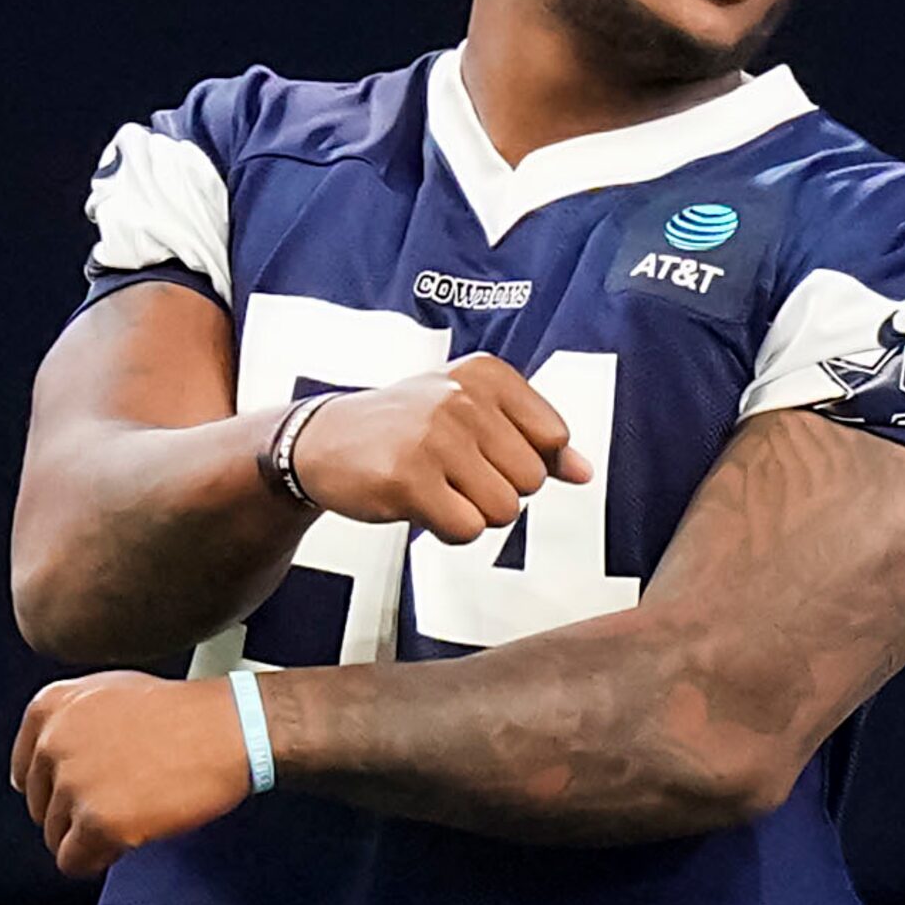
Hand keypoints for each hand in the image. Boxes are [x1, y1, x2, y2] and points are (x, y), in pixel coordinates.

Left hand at [10, 672, 253, 875]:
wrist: (228, 730)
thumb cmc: (180, 712)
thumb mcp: (106, 692)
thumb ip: (67, 723)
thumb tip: (42, 764)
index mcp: (50, 708)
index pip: (26, 771)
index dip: (56, 789)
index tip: (78, 795)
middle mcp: (53, 743)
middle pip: (40, 807)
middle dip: (74, 813)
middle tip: (116, 803)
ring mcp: (75, 784)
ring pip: (55, 837)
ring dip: (88, 837)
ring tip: (129, 816)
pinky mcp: (99, 822)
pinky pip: (74, 862)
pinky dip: (96, 861)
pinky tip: (125, 841)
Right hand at [288, 353, 592, 544]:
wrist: (320, 440)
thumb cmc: (402, 428)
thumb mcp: (469, 415)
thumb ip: (531, 440)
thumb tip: (584, 472)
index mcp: (484, 374)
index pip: (553, 437)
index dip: (520, 458)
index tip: (478, 448)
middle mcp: (461, 397)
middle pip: (532, 480)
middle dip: (496, 489)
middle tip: (450, 472)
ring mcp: (434, 437)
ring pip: (505, 510)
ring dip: (471, 512)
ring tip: (434, 486)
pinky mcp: (410, 478)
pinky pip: (468, 530)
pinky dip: (446, 529)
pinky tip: (417, 503)